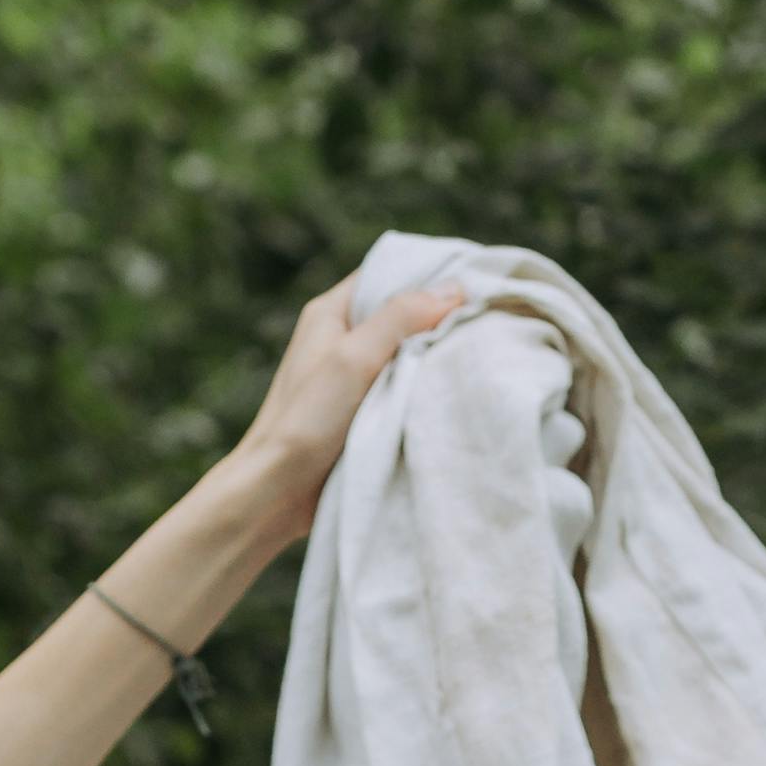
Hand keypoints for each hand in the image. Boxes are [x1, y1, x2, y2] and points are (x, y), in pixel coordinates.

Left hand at [205, 273, 466, 562]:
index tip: (477, 282)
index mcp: (331, 312)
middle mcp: (340, 338)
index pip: (389, 274)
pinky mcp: (361, 410)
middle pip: (402, 313)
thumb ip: (401, 317)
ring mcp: (351, 375)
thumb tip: (454, 288)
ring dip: (436, 355)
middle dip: (440, 317)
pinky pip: (403, 386)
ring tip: (480, 350)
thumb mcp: (355, 358)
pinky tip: (453, 387)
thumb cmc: (306, 421)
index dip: (431, 274)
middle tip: (488, 319)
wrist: (277, 492)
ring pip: (406, 352)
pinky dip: (426, 386)